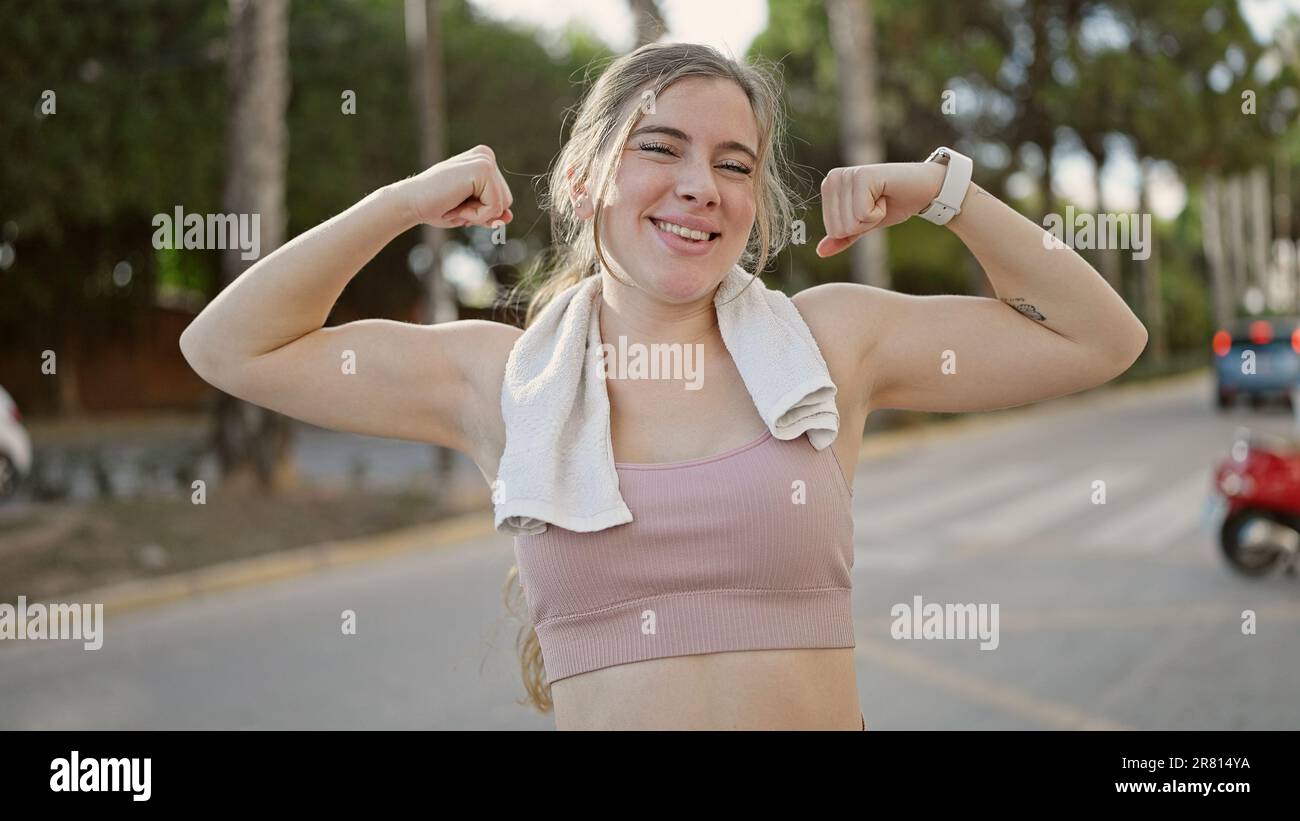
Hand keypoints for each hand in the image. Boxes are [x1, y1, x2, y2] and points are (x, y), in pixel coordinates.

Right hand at [398, 144, 513, 229]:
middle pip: (506, 201)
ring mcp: (485, 160)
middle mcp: (486, 156)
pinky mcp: (482, 168)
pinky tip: (456, 204)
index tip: (458, 204)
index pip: (503, 199)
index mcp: (484, 162)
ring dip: (478, 215)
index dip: (483, 212)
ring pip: (502, 206)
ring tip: (455, 204)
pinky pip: (495, 207)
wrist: (411, 202)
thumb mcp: (471, 213)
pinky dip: (476, 215)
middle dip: (482, 214)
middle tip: (456, 206)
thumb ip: (492, 213)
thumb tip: (510, 217)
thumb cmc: (437, 207)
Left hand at [815, 161, 945, 256]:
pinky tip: (885, 196)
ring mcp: (847, 175)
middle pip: (840, 229)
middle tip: (877, 205)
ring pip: (851, 223)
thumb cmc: (892, 204)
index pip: (833, 231)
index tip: (870, 210)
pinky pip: (863, 214)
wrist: (923, 189)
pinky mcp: (862, 176)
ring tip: (881, 200)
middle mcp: (833, 178)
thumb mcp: (863, 225)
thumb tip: (820, 252)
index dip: (857, 228)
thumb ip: (842, 237)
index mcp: (829, 187)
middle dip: (864, 224)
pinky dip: (879, 212)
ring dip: (872, 217)